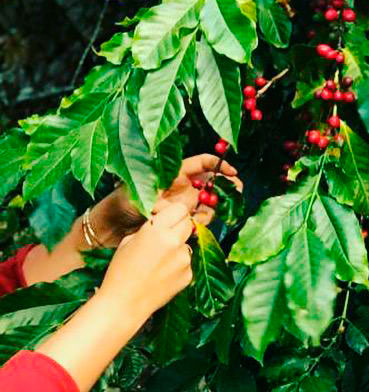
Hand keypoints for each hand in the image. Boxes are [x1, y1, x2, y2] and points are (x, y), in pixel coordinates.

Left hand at [91, 154, 240, 246]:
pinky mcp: (179, 222)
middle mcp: (180, 187)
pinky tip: (198, 226)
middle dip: (226, 185)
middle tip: (237, 192)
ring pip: (207, 203)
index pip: (201, 163)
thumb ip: (165, 193)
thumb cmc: (120, 204)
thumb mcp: (140, 192)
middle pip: (210, 182)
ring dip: (214, 207)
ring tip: (208, 214)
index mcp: (172, 172)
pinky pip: (199, 220)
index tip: (232, 172)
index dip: (218, 165)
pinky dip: (203, 223)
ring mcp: (181, 204)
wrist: (107, 228)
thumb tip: (190, 197)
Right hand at [96, 201, 193, 322]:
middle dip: (178, 225)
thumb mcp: (129, 240)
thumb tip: (163, 221)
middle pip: (187, 223)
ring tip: (158, 260)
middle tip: (164, 235)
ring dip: (177, 246)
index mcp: (158, 230)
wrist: (123, 305)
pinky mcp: (188, 275)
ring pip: (187, 243)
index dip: (172, 211)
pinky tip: (162, 274)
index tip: (164, 217)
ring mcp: (184, 260)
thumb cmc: (120, 271)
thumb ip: (150, 228)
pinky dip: (177, 264)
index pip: (180, 208)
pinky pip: (186, 262)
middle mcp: (175, 242)